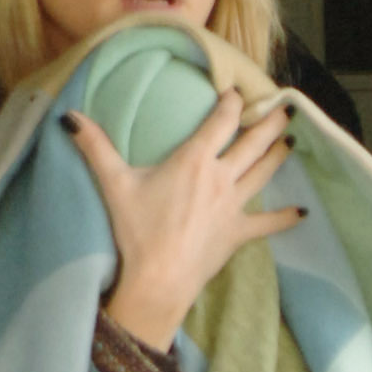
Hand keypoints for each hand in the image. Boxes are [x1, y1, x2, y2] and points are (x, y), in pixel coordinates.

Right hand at [66, 90, 302, 351]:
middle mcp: (221, 178)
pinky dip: (285, 218)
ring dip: (279, 154)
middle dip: (269, 122)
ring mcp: (233, 206)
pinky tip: (303, 212)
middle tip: (283, 107)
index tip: (238, 91)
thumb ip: (95, 146)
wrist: (158, 280)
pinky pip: (268, 224)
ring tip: (291, 139)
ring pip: (264, 173)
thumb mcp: (113, 184)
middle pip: (253, 142)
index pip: (222, 120)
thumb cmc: (137, 231)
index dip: (232, 102)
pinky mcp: (238, 234)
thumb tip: (69, 118)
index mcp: (195, 159)